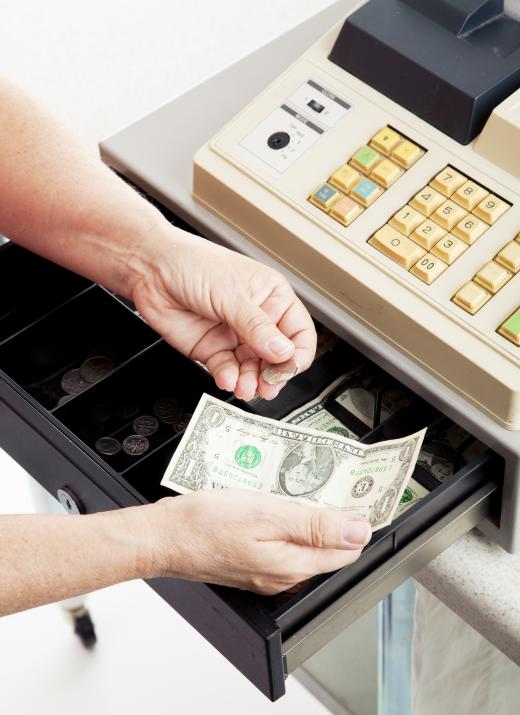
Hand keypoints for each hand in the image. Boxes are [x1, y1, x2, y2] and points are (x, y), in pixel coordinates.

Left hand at [131, 229, 315, 400]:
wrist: (150, 270)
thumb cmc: (191, 263)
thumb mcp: (231, 294)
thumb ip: (257, 327)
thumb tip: (283, 352)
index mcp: (272, 297)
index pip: (299, 333)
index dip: (297, 354)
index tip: (289, 368)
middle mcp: (257, 319)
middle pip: (277, 357)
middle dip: (273, 374)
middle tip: (267, 385)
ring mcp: (235, 336)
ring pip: (253, 369)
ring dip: (251, 381)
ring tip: (245, 387)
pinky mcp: (213, 350)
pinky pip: (228, 370)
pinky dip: (229, 378)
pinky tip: (227, 378)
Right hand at [143, 490, 371, 594]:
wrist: (162, 537)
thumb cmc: (206, 524)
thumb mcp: (266, 514)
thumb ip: (315, 525)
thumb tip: (358, 530)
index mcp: (293, 566)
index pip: (347, 550)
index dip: (357, 521)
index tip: (360, 494)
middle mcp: (284, 576)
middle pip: (328, 549)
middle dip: (336, 519)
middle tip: (334, 483)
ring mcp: (266, 573)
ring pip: (305, 545)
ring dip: (311, 519)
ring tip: (305, 488)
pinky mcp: (251, 564)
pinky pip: (283, 544)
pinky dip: (288, 524)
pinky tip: (278, 504)